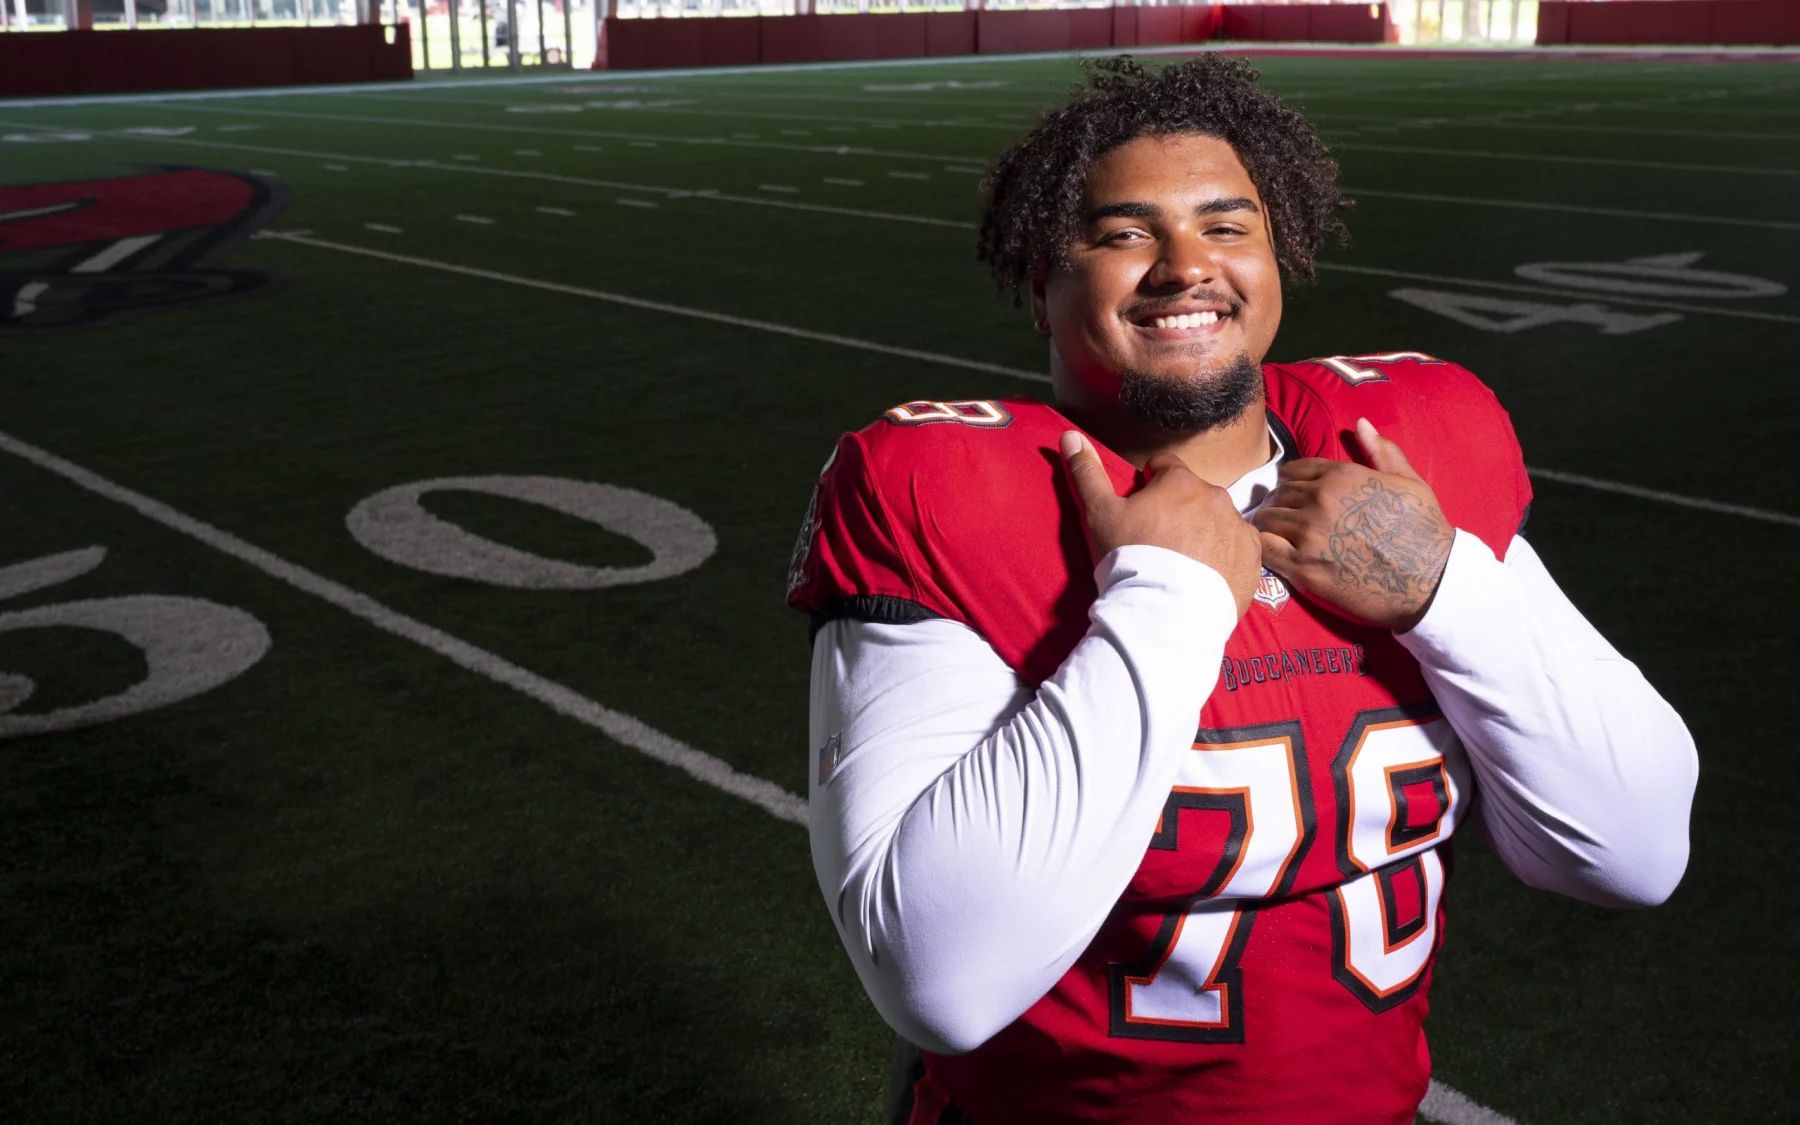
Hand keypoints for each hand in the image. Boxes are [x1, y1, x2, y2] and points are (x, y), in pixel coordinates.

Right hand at [1061, 431, 1261, 617]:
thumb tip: (1070, 435)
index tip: (1141, 510)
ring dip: (1204, 531)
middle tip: (1159, 542)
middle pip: (1194, 494)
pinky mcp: (1252, 558)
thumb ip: (1087, 472)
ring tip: (1181, 563)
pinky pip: (1239, 548)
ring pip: (1218, 520)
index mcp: (1180, 481)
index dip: (1149, 484)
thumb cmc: (1130, 558)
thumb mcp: (1100, 514)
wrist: (1164, 614)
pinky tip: (1204, 575)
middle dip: (1179, 509)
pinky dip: (1225, 556)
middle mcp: (1216, 496)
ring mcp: (1238, 528)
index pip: (1165, 466)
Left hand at [1251, 418, 1452, 630]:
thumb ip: (1381, 450)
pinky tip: (1273, 552)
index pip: (1293, 470)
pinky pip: (1263, 549)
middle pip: (1278, 494)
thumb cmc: (1424, 529)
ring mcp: (1308, 534)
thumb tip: (1361, 423)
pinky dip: (1263, 548)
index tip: (1294, 494)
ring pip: (1266, 519)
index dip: (1292, 482)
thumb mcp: (1409, 481)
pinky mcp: (1302, 567)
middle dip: (1279, 503)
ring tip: (1277, 534)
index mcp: (1341, 475)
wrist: (1431, 579)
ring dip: (1269, 525)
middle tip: (1285, 517)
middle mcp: (1319, 500)